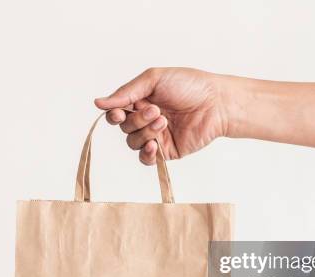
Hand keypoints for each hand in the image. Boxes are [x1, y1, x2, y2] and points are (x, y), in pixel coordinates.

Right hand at [94, 68, 228, 164]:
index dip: (114, 114)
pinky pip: (146, 159)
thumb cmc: (189, 85)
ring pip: (133, 142)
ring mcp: (155, 136)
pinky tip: (154, 145)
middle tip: (157, 110)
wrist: (216, 103)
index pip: (116, 111)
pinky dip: (146, 154)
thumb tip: (97, 103)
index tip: (119, 112)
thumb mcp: (153, 79)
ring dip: (145, 132)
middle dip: (137, 120)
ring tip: (164, 121)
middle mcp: (145, 119)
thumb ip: (125, 93)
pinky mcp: (167, 152)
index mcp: (140, 100)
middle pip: (124, 127)